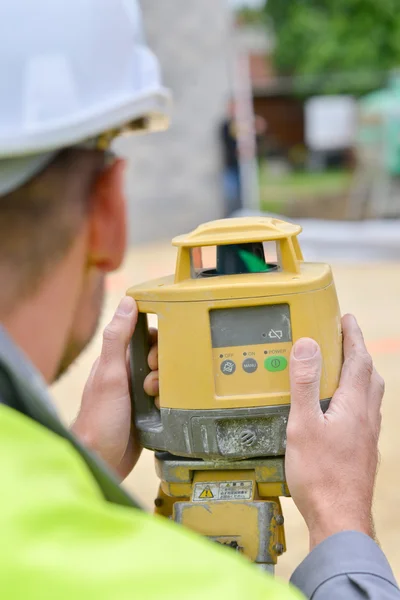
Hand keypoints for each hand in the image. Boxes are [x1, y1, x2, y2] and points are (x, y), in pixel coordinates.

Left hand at [72, 296, 158, 479]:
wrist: (102, 461)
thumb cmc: (99, 419)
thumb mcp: (110, 375)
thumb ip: (117, 338)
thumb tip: (128, 302)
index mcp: (117, 360)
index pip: (145, 336)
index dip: (156, 341)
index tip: (155, 355)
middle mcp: (127, 374)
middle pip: (159, 356)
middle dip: (162, 367)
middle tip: (152, 383)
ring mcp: (138, 393)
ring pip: (166, 377)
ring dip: (166, 386)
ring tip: (154, 399)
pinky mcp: (148, 411)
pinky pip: (167, 397)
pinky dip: (168, 401)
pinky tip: (161, 410)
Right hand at [286, 314, 383, 549]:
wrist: (340, 518)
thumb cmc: (321, 476)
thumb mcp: (303, 425)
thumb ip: (305, 384)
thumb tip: (308, 346)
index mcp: (353, 406)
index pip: (358, 360)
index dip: (353, 336)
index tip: (347, 319)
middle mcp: (366, 417)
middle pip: (370, 375)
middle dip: (359, 352)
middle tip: (345, 339)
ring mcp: (366, 435)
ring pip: (370, 394)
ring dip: (360, 374)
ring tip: (342, 368)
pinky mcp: (361, 449)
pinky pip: (363, 412)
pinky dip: (355, 397)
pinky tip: (339, 408)